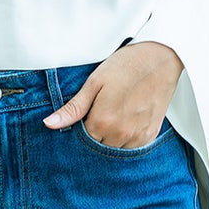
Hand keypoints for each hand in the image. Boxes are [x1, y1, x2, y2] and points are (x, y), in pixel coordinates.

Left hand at [43, 41, 183, 146]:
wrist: (160, 59)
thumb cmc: (125, 66)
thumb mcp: (94, 82)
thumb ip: (73, 108)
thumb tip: (49, 124)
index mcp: (102, 122)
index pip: (81, 140)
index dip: (79, 129)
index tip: (84, 116)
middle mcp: (120, 134)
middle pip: (98, 147)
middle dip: (94, 135)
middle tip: (99, 112)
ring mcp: (137, 137)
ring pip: (115, 150)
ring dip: (110, 139)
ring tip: (113, 114)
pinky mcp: (150, 135)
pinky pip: (132, 147)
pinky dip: (125, 138)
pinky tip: (125, 120)